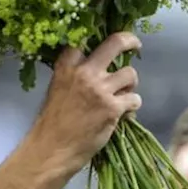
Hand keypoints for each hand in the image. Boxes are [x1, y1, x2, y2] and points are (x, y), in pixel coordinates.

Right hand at [28, 31, 142, 168]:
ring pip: (131, 74)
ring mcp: (100, 89)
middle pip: (116, 43)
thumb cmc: (52, 123)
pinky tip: (124, 114)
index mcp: (67, 66)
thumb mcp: (57, 89)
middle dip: (130, 40)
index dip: (98, 38)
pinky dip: (132, 106)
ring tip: (124, 96)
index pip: (86, 40)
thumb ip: (73, 75)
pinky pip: (134, 99)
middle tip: (135, 44)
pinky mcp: (113, 108)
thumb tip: (94, 68)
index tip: (106, 41)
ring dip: (130, 86)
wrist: (52, 149)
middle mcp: (85, 72)